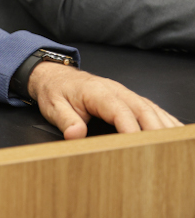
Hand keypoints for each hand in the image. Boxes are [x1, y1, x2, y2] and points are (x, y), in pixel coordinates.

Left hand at [28, 62, 182, 139]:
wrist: (56, 75)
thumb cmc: (56, 91)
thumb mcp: (53, 106)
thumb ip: (66, 120)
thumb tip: (75, 134)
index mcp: (97, 92)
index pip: (119, 111)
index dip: (130, 129)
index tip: (137, 146)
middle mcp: (116, 90)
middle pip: (143, 110)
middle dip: (154, 132)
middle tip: (161, 152)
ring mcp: (126, 93)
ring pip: (152, 109)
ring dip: (164, 127)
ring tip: (172, 146)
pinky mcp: (130, 99)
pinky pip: (152, 109)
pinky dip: (165, 121)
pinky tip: (173, 133)